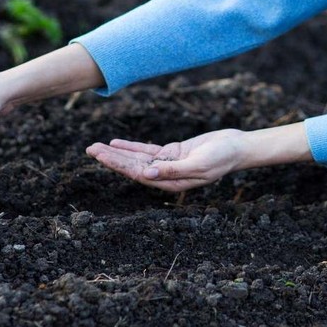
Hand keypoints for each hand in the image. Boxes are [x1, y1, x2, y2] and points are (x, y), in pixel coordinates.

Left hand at [86, 129, 247, 191]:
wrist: (237, 148)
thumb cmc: (221, 158)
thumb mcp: (198, 164)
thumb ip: (172, 170)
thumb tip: (146, 174)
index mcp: (170, 183)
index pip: (138, 173)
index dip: (118, 164)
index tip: (101, 155)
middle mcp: (166, 176)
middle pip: (133, 166)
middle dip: (111, 158)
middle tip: (90, 149)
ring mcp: (168, 164)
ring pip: (137, 158)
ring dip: (118, 152)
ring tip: (96, 147)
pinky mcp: (173, 153)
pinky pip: (147, 150)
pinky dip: (132, 147)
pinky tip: (116, 143)